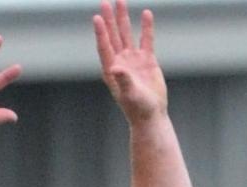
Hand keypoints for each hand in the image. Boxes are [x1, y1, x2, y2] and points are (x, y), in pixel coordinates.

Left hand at [93, 0, 166, 123]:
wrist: (150, 115)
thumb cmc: (137, 108)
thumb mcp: (130, 95)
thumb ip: (123, 80)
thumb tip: (116, 68)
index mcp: (111, 70)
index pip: (104, 46)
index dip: (101, 32)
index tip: (96, 17)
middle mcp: (120, 62)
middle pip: (113, 35)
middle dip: (109, 19)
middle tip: (105, 1)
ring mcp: (133, 60)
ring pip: (126, 34)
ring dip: (123, 19)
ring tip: (121, 1)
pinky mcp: (147, 61)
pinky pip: (146, 40)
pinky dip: (146, 28)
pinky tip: (146, 14)